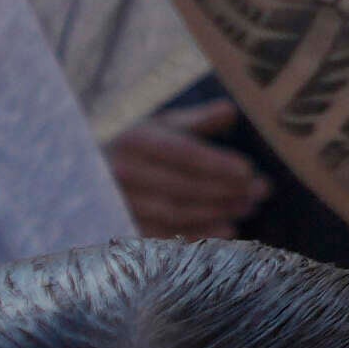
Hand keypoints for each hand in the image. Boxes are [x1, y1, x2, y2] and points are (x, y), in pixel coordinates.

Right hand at [105, 112, 260, 241]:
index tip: (247, 171)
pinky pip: (166, 236)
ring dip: (216, 212)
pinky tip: (228, 231)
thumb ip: (197, 121)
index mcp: (136, 140)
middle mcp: (122, 172)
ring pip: (176, 213)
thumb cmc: (139, 147)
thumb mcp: (162, 126)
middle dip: (225, 190)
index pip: (182, 153)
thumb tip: (230, 110)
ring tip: (248, 207)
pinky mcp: (124, 228)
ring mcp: (120, 203)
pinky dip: (199, 235)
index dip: (216, 163)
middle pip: (182, 186)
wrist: (89, 175)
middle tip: (259, 192)